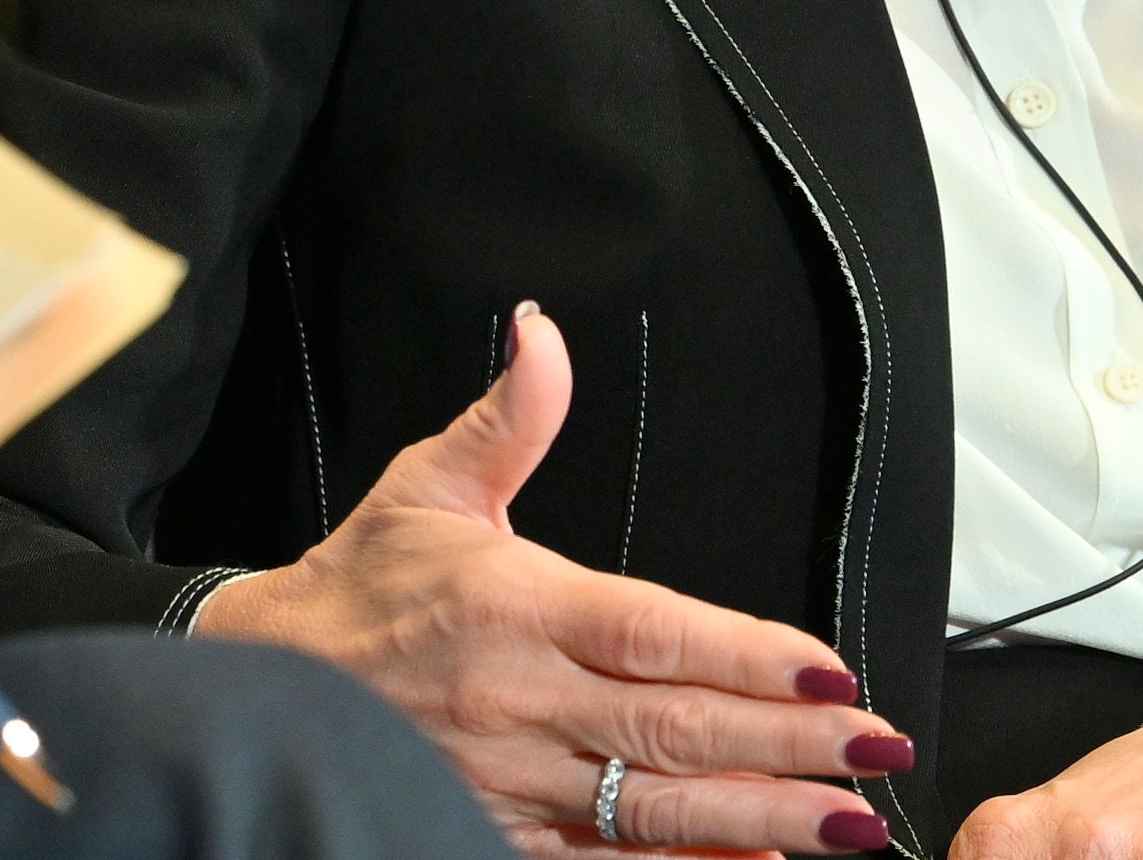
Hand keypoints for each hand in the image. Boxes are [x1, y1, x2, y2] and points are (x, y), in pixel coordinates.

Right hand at [191, 305, 904, 854]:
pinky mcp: (500, 834)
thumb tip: (543, 333)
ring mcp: (513, 780)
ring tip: (849, 826)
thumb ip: (510, 420)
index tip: (832, 672)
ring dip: (763, 820)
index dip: (747, 656)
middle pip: (677, 729)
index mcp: (514, 607)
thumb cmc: (356, 588)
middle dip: (790, 746)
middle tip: (881, 753)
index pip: (652, 632)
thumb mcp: (427, 486)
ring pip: (657, 810)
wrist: (260, 687)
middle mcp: (521, 700)